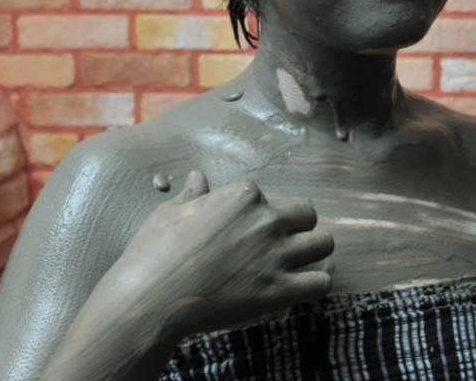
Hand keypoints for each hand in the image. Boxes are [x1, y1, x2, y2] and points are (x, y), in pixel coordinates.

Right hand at [114, 171, 333, 340]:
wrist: (152, 298)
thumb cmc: (155, 252)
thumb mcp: (171, 213)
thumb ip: (193, 195)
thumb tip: (199, 177)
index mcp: (243, 196)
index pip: (267, 198)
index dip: (257, 214)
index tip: (242, 231)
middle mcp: (266, 221)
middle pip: (307, 215)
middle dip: (299, 226)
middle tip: (282, 243)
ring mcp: (276, 255)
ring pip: (324, 243)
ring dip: (314, 251)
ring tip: (299, 263)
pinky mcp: (279, 290)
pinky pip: (321, 282)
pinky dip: (315, 283)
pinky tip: (301, 287)